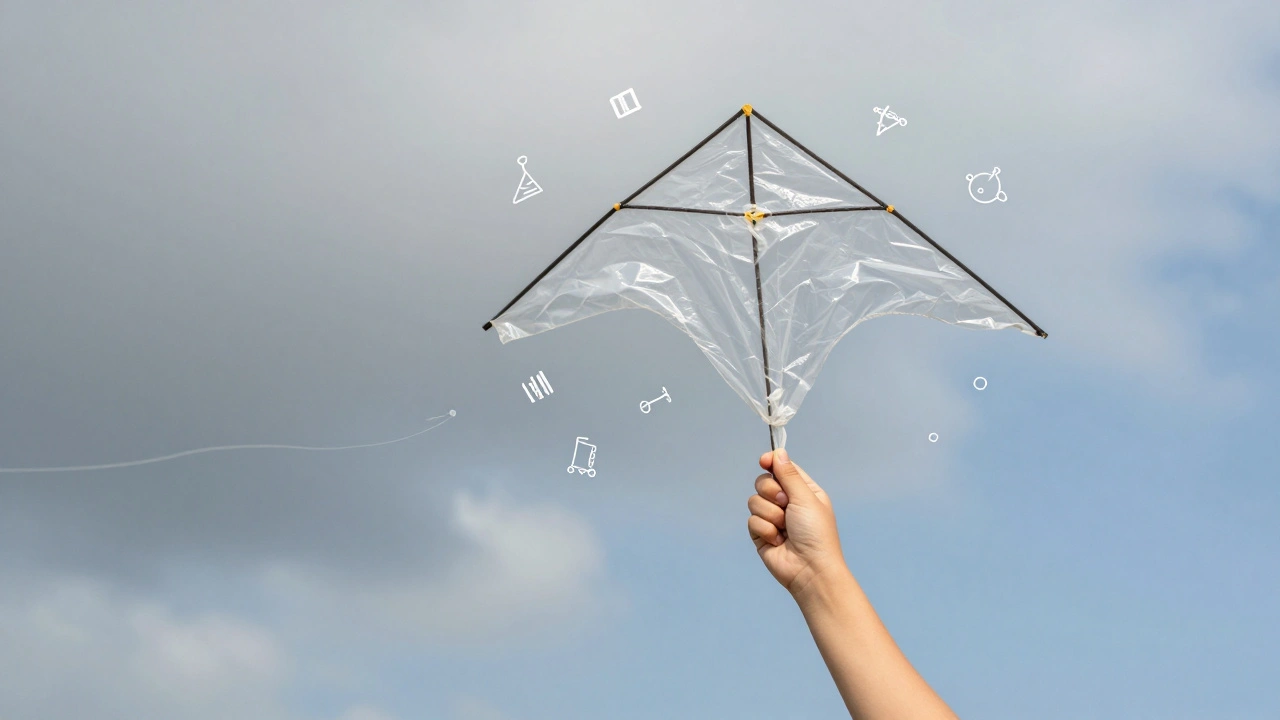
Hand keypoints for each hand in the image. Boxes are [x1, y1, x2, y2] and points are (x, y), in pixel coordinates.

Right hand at [748, 448, 846, 596]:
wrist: (809, 569)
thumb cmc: (816, 534)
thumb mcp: (806, 498)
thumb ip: (788, 475)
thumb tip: (778, 452)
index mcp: (803, 491)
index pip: (782, 469)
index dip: (771, 462)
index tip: (763, 461)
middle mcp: (787, 503)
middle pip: (763, 482)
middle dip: (771, 492)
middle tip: (784, 504)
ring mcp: (773, 518)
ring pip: (754, 501)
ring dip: (770, 514)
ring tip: (784, 529)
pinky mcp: (761, 533)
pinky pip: (752, 521)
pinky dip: (765, 530)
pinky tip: (778, 541)